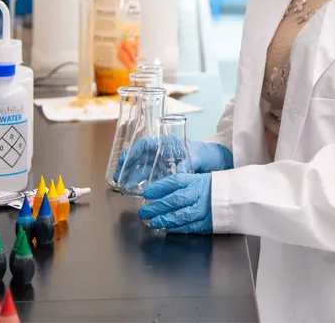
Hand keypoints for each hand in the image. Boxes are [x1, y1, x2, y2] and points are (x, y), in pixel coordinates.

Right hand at [113, 139, 231, 181]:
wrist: (216, 162)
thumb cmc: (206, 153)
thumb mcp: (197, 156)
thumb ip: (187, 163)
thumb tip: (177, 174)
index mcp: (168, 143)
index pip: (145, 144)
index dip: (132, 151)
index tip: (123, 160)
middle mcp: (162, 152)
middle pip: (139, 157)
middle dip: (127, 166)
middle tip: (118, 178)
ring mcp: (163, 163)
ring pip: (142, 167)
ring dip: (132, 176)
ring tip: (123, 186)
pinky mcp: (165, 173)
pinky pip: (149, 177)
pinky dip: (141, 182)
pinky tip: (136, 190)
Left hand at [139, 173, 212, 233]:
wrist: (235, 195)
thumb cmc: (213, 187)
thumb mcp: (198, 178)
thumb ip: (182, 184)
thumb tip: (157, 191)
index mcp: (196, 180)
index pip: (175, 181)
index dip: (159, 187)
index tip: (147, 192)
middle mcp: (199, 193)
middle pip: (174, 199)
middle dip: (157, 206)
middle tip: (144, 211)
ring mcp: (204, 208)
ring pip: (181, 215)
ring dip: (165, 219)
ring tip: (153, 222)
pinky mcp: (208, 221)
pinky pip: (190, 226)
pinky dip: (178, 228)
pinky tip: (168, 228)